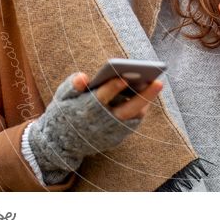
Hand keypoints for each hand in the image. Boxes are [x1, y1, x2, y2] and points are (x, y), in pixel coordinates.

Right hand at [28, 71, 162, 184]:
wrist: (61, 143)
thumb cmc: (65, 112)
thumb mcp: (63, 97)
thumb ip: (73, 85)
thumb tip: (83, 78)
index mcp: (87, 109)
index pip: (102, 97)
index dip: (113, 87)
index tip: (124, 76)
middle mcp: (101, 122)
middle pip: (127, 109)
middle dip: (144, 96)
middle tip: (158, 81)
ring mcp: (111, 132)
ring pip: (134, 116)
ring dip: (146, 102)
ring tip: (155, 84)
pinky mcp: (116, 138)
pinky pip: (132, 123)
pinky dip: (140, 109)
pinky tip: (145, 95)